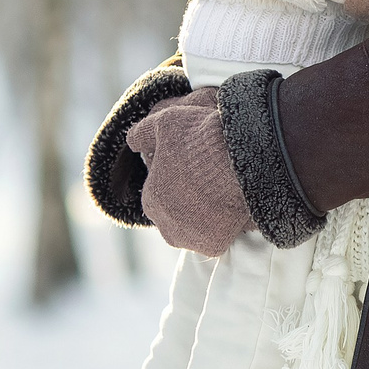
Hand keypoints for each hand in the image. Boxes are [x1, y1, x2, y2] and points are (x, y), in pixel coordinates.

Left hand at [125, 87, 259, 255]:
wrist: (236, 156)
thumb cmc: (198, 138)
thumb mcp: (163, 123)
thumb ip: (142, 134)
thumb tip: (132, 141)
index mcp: (150, 199)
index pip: (161, 194)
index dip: (178, 180)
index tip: (195, 168)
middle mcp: (165, 226)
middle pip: (177, 215)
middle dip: (189, 202)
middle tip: (210, 181)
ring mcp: (189, 239)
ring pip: (194, 230)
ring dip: (204, 217)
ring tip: (222, 194)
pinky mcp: (213, 246)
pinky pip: (216, 238)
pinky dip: (222, 227)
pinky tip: (231, 208)